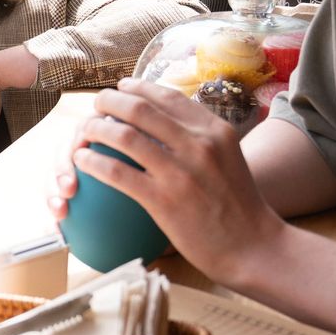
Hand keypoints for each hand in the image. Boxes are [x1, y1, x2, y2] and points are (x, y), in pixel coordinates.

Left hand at [48, 78, 283, 285]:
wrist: (253, 247)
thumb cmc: (240, 208)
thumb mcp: (229, 160)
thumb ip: (202, 141)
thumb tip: (170, 125)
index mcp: (215, 130)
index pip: (169, 96)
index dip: (138, 88)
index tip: (122, 88)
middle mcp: (199, 144)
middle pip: (140, 108)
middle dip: (110, 101)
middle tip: (96, 106)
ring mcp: (180, 171)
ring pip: (124, 136)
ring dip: (95, 128)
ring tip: (83, 131)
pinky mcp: (164, 200)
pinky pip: (117, 173)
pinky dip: (93, 162)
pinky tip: (81, 161)